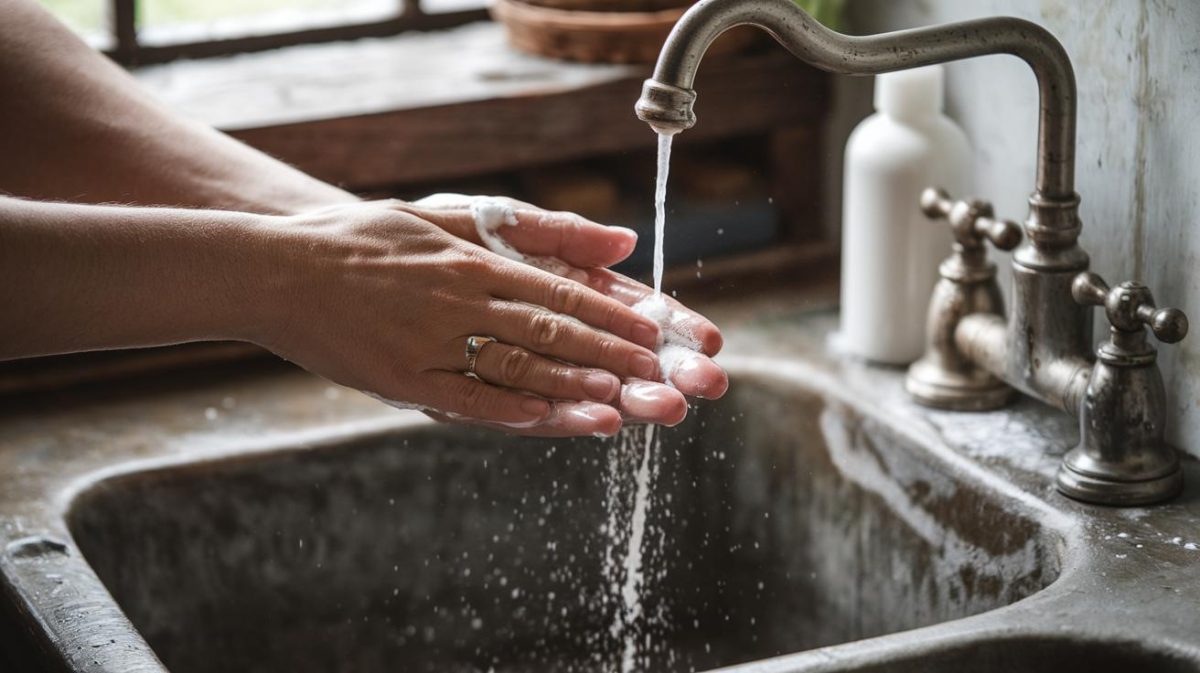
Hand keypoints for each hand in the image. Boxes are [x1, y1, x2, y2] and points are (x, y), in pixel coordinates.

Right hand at [254, 201, 670, 436]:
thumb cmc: (366, 238)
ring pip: (513, 368)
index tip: (654, 335)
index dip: (612, 317)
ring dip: (569, 387)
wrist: (279, 267)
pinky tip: (543, 417)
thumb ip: (533, 228)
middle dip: (609, 356)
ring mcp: (429, 342)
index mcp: (474, 263)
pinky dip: (504, 408)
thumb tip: (616, 235)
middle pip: (550, 333)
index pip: (561, 293)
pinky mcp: (398, 377)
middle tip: (656, 375)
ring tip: (617, 402)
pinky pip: (460, 397)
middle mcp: (459, 301)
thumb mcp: (449, 217)